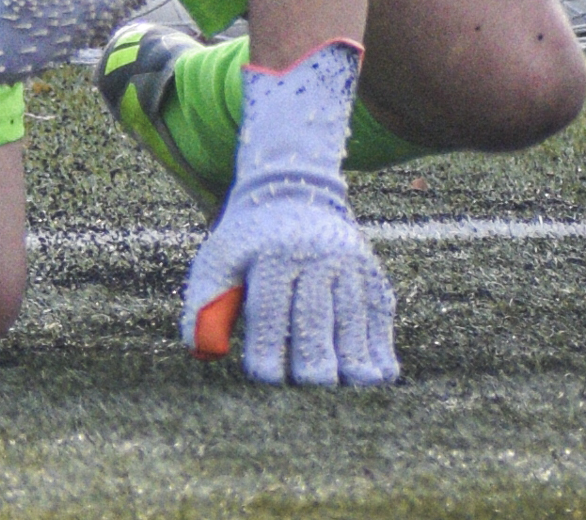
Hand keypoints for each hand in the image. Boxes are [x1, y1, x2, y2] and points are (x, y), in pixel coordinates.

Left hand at [179, 39, 396, 384]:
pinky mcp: (373, 274)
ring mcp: (350, 264)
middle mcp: (316, 256)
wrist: (294, 196)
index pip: (269, 312)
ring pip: (354, 321)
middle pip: (316, 320)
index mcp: (272, 254)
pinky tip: (377, 376)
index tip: (265, 378)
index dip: (267, 350)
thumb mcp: (219, 260)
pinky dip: (380, 348)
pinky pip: (381, 315)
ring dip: (351, 362)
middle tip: (308, 386)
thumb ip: (204, 304)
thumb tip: (205, 351)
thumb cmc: (248, 244)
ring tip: (345, 389)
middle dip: (312, 362)